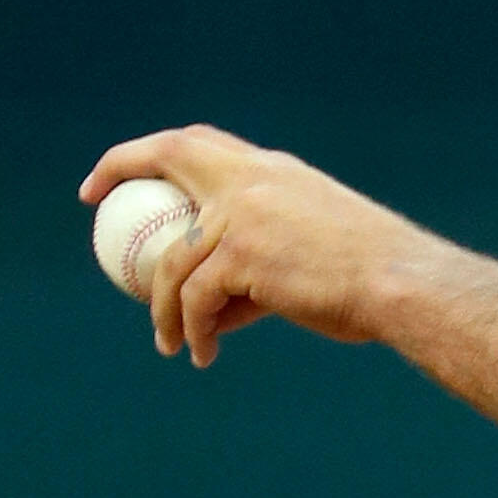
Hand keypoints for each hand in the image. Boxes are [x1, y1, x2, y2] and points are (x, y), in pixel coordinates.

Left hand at [78, 125, 439, 366]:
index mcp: (277, 173)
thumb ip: (261, 269)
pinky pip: (197, 298)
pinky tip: (204, 353)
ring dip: (162, 305)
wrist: (406, 286)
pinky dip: (195, 329)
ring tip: (170, 343)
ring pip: (174, 260)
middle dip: (119, 164)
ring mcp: (243, 216)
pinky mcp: (241, 256)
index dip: (158, 152)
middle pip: (170, 153)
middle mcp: (255, 182)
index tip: (130, 173)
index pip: (206, 144)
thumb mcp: (316, 259)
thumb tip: (221, 310)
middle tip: (92, 201)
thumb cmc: (378, 281)